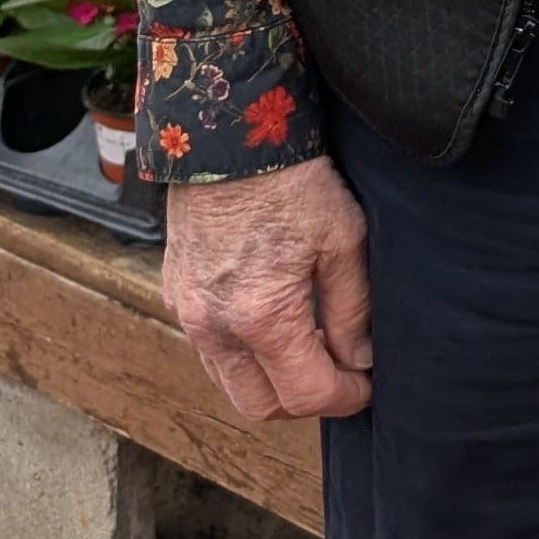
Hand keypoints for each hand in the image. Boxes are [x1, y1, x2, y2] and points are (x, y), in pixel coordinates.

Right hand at [163, 157, 375, 420]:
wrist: (229, 133)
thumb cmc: (293, 180)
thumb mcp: (344, 240)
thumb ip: (353, 310)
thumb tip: (360, 360)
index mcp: (261, 316)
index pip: (306, 395)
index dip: (344, 398)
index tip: (365, 384)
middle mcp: (214, 326)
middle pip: (260, 405)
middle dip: (303, 399)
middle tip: (337, 369)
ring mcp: (187, 312)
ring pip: (230, 382)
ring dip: (269, 379)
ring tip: (307, 342)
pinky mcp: (174, 293)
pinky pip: (208, 349)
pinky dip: (241, 352)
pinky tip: (271, 319)